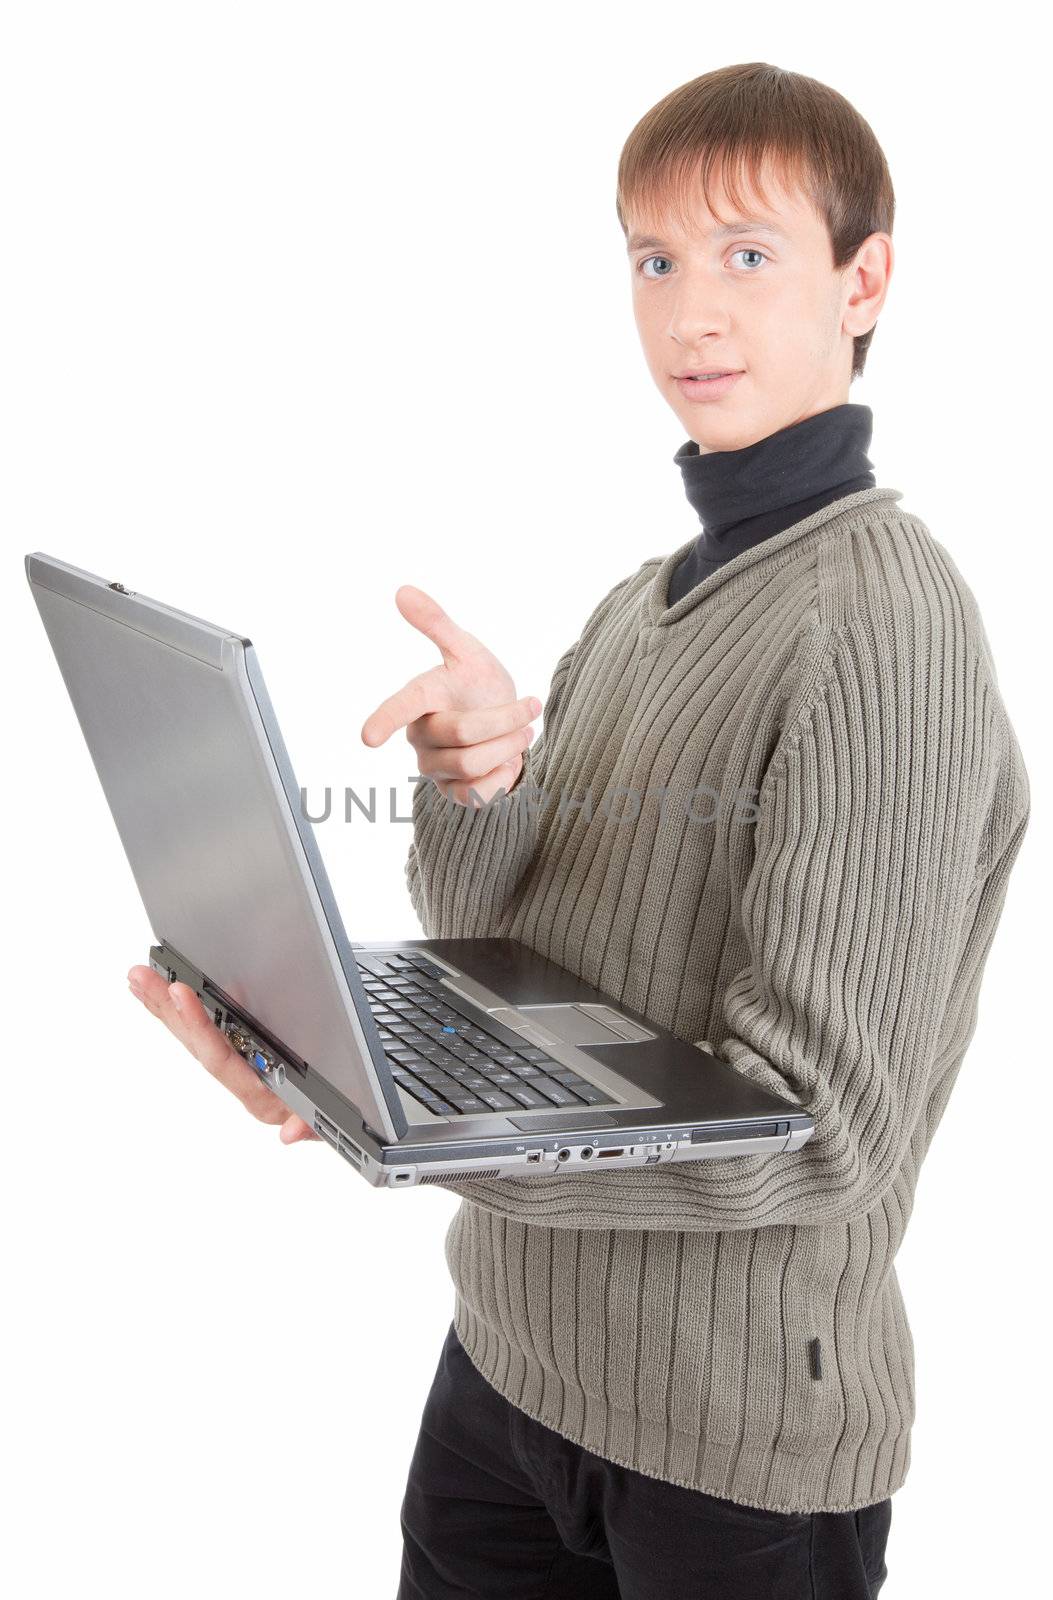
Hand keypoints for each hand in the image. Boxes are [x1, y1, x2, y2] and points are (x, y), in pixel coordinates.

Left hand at [125, 965, 320, 1143]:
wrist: (340, 1123)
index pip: (221, 1058)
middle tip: (141, 978)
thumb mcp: (330, 1123)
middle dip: (168, 1009)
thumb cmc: (334, 1119)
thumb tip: (291, 1133)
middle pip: (198, 1044)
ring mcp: (243, 1071)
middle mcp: (245, 1083)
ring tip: (141, 981)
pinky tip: (168, 996)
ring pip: (197, 1039)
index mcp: (261, 1095)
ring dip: (167, 1009)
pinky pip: (209, 1037)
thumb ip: (310, 1127)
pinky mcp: (247, 1060)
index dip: (199, 1025)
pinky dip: (186, 1015)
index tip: (179, 993)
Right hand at [360, 584, 540, 807]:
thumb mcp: (466, 650)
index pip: (401, 708)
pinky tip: (506, 762)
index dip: (385, 720)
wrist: (508, 725)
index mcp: (421, 697)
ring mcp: (433, 768)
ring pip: (473, 764)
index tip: (368, 738)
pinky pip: (479, 793)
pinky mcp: (452, 794)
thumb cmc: (479, 684)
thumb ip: (437, 623)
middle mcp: (420, 736)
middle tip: (529, 707)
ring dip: (510, 745)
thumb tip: (402, 590)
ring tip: (521, 733)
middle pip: (463, 734)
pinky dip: (504, 774)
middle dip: (506, 718)